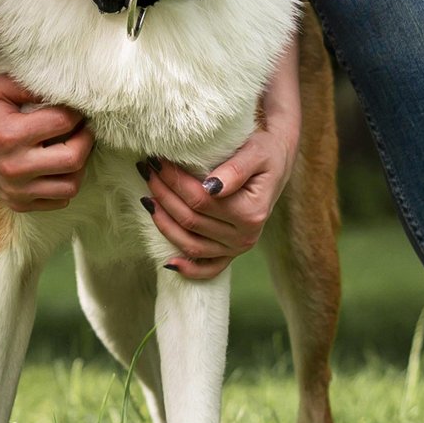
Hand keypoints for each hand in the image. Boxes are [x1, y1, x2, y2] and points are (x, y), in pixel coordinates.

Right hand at [0, 73, 93, 211]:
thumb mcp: (0, 87)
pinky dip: (65, 184)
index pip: (63, 122)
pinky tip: (57, 166)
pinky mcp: (18, 204)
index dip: (75, 112)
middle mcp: (13, 167)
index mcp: (9, 135)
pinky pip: (59, 201)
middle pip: (73, 158)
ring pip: (71, 186)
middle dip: (86, 139)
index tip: (73, 109)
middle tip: (83, 128)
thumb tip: (66, 92)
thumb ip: (31, 86)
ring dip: (79, 165)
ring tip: (72, 148)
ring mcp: (16, 190)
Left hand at [140, 124, 297, 280]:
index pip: (200, 200)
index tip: (157, 160)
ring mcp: (238, 248)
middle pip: (191, 220)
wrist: (277, 162)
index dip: (174, 181)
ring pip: (191, 244)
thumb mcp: (255, 153)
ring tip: (147, 198)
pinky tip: (169, 263)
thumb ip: (235, 170)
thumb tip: (211, 188)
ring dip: (164, 223)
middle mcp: (246, 237)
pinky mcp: (231, 253)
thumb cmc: (265, 152)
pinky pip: (209, 268)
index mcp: (251, 212)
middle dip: (163, 195)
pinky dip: (189, 269)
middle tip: (146, 170)